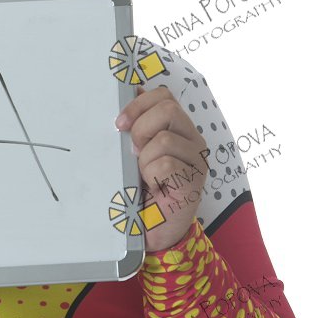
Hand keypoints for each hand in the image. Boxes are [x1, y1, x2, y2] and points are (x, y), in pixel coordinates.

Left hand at [116, 84, 208, 251]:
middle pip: (168, 109)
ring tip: (146, 176)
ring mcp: (197, 162)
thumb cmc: (142, 188)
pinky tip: (155, 188)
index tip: (120, 123)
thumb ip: (138, 124)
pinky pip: (165, 165)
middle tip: (134, 151)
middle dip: (141, 128)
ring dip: (144, 159)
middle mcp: (193, 142)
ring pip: (163, 139)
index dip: (138, 104)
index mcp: (179, 129)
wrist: (149, 229)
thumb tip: (131, 89)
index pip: (164, 96)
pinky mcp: (194, 183)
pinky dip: (151, 176)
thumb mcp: (136, 151)